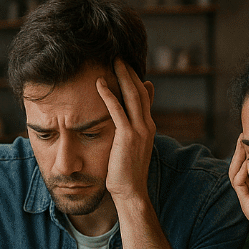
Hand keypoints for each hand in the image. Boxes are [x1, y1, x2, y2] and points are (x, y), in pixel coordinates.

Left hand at [96, 60, 155, 202]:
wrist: (131, 192)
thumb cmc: (126, 172)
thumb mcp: (130, 148)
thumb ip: (129, 132)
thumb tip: (123, 125)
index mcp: (148, 127)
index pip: (144, 97)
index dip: (136, 80)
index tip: (127, 66)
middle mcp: (147, 125)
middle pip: (140, 91)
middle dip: (130, 72)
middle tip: (119, 56)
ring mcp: (139, 130)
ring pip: (132, 96)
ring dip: (123, 77)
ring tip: (113, 61)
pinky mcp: (127, 136)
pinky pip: (117, 110)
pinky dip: (109, 94)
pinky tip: (100, 83)